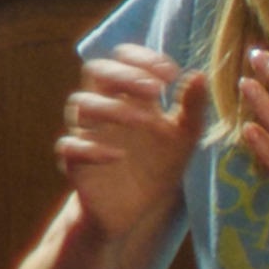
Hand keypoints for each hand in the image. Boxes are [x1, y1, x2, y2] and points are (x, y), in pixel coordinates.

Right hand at [55, 46, 205, 242]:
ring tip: (145, 121)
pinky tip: (119, 156)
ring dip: (112, 107)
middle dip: (124, 74)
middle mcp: (103, 107)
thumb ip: (192, 107)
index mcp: (128, 95)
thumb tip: (199, 74)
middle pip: (96, 70)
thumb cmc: (158, 166)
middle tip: (155, 89)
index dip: (143, 58)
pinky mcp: (75, 161)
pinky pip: (69, 146)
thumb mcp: (184, 137)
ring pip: (80, 103)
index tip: (171, 74)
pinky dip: (92, 148)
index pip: (123, 58)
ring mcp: (86, 132)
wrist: (135, 210)